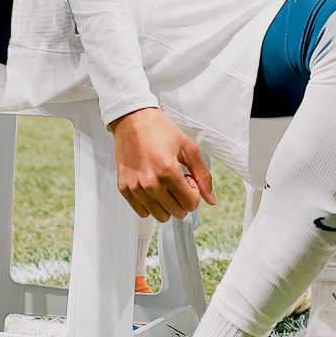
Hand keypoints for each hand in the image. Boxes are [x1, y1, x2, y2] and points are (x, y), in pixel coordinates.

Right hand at [109, 106, 214, 221]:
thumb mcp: (188, 148)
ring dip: (167, 204)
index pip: (190, 204)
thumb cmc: (159, 130)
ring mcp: (135, 187)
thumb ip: (203, 175)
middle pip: (176, 212)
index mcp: (168, 171)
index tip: (188, 181)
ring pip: (160, 215)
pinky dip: (151, 204)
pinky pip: (142, 212)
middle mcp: (150, 182)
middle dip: (182, 199)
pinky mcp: (124, 188)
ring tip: (164, 184)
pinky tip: (152, 187)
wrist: (133, 121)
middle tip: (177, 181)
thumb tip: (211, 199)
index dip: (194, 194)